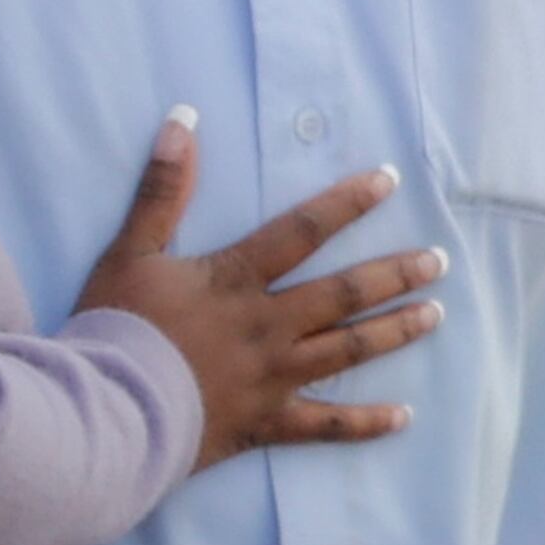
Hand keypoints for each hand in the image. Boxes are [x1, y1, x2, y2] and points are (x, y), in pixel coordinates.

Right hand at [74, 113, 444, 468]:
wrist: (106, 411)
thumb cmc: (115, 328)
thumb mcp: (131, 251)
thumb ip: (162, 188)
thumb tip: (183, 119)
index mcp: (236, 280)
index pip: (303, 231)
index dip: (347, 203)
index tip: (388, 182)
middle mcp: (268, 326)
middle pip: (343, 294)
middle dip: (395, 274)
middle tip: (437, 260)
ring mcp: (272, 378)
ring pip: (347, 351)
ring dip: (394, 331)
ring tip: (435, 314)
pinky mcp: (266, 424)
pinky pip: (325, 426)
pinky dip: (365, 424)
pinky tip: (403, 417)